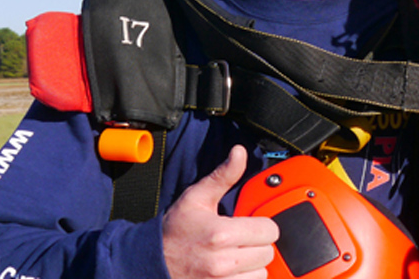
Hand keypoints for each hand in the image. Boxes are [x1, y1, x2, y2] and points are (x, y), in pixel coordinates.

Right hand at [163, 145, 278, 278]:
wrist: (149, 263)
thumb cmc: (174, 231)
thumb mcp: (197, 198)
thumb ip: (223, 175)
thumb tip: (240, 152)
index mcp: (221, 234)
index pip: (269, 230)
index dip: (262, 225)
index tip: (250, 225)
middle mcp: (223, 262)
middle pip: (268, 253)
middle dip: (258, 245)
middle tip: (241, 241)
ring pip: (261, 274)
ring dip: (253, 266)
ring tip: (236, 258)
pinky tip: (233, 272)